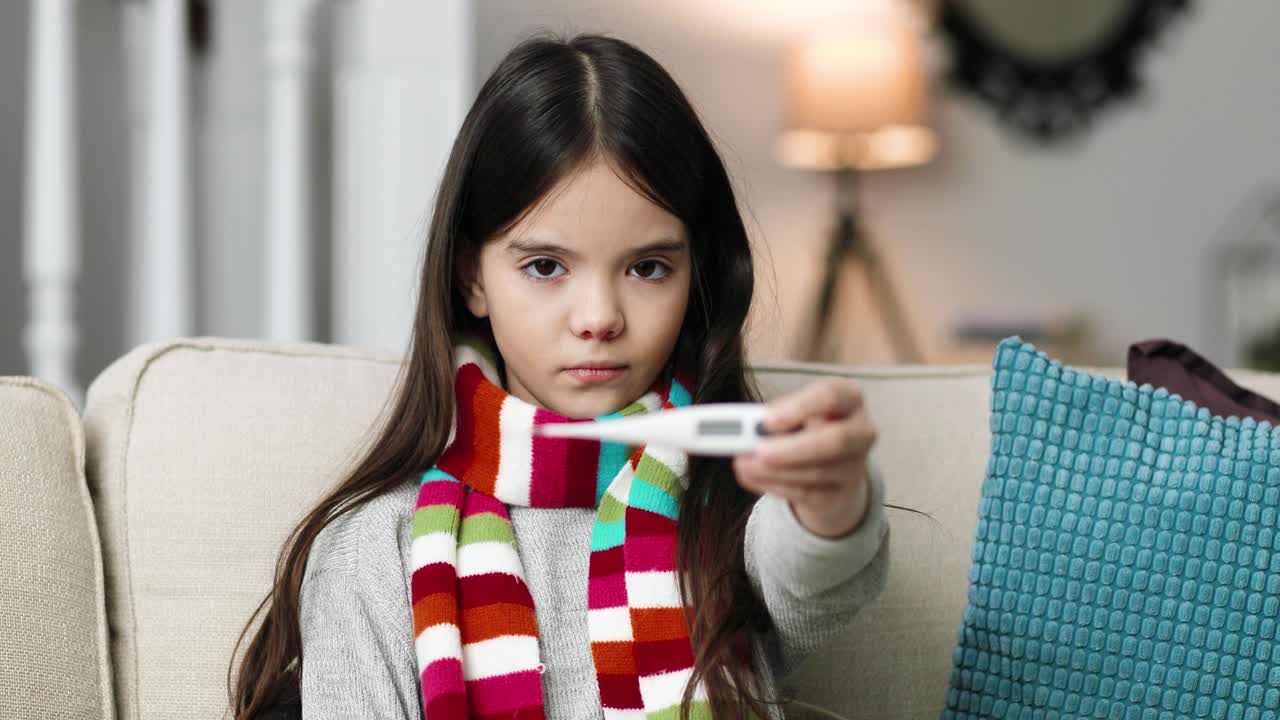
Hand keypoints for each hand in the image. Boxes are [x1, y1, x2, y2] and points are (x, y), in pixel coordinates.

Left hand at [732, 379, 877, 537]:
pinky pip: (806, 493)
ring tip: (743, 464)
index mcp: (849, 398)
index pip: (832, 395)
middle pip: (836, 440)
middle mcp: (860, 431)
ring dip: (773, 470)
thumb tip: (748, 427)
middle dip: (793, 448)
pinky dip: (772, 485)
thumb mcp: (794, 414)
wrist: (830, 471)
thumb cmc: (807, 430)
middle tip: (759, 451)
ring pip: (816, 471)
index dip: (801, 407)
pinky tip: (750, 476)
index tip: (769, 419)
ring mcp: (855, 466)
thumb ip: (775, 416)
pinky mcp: (840, 494)